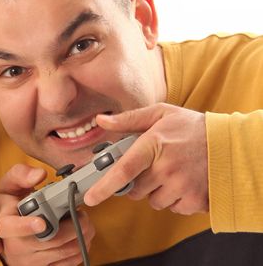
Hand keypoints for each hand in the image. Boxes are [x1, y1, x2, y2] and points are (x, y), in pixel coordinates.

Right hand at [0, 164, 94, 265]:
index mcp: (5, 225)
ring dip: (81, 236)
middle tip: (82, 214)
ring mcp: (30, 262)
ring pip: (65, 252)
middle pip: (51, 241)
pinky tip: (80, 236)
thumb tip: (39, 175)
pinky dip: (81, 248)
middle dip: (73, 226)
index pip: (11, 228)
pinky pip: (69, 263)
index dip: (26, 226)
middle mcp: (15, 247)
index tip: (42, 222)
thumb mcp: (10, 185)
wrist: (12, 229)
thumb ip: (21, 174)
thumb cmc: (12, 205)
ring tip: (83, 222)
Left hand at [84, 103, 207, 214]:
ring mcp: (182, 185)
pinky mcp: (195, 200)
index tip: (90, 198)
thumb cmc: (191, 127)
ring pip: (153, 201)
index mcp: (154, 144)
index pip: (123, 169)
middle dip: (137, 182)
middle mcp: (167, 167)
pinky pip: (173, 208)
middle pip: (135, 190)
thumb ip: (128, 119)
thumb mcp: (160, 114)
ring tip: (171, 172)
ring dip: (156, 191)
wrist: (230, 144)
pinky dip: (174, 199)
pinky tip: (183, 181)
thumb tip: (101, 121)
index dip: (104, 186)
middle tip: (152, 166)